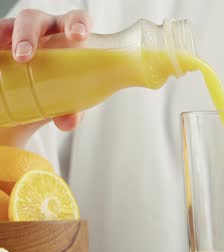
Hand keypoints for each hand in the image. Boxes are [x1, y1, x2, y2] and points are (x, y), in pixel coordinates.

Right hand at [0, 9, 91, 143]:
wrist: (29, 102)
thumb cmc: (58, 91)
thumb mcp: (66, 101)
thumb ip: (72, 110)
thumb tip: (68, 121)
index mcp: (69, 38)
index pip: (76, 20)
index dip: (78, 23)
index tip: (78, 35)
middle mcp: (43, 30)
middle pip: (34, 20)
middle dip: (27, 34)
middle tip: (23, 57)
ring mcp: (17, 34)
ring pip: (9, 26)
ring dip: (3, 37)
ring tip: (6, 59)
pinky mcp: (1, 43)